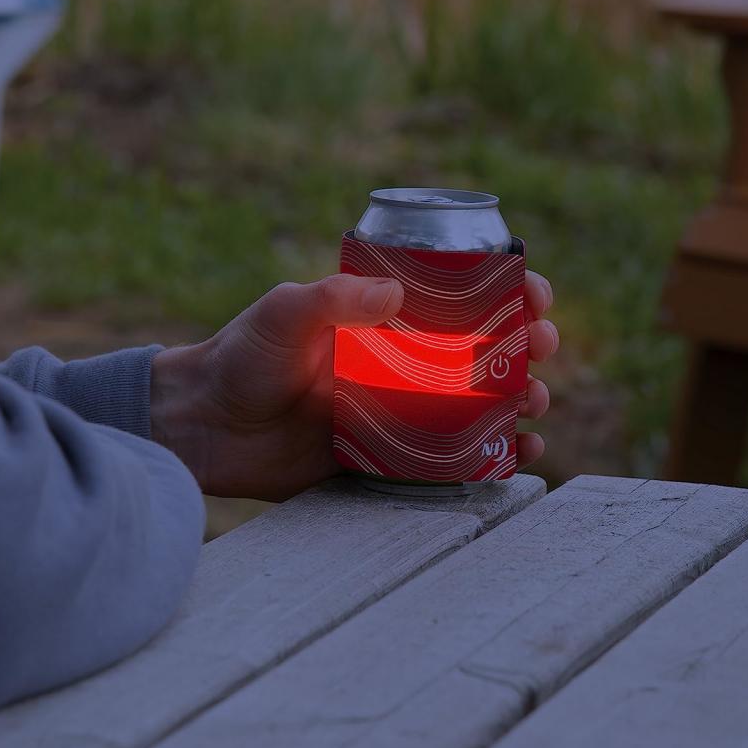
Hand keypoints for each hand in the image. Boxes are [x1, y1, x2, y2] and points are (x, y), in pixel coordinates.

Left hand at [150, 272, 557, 500]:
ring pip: (479, 403)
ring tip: (535, 404)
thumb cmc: (240, 358)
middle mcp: (400, 360)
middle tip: (541, 350)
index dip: (505, 290)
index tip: (534, 294)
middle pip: (482, 349)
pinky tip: (519, 457)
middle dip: (525, 346)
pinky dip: (492, 457)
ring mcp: (399, 409)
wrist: (206, 428)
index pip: (458, 295)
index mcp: (382, 317)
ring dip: (519, 400)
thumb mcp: (283, 313)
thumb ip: (331, 299)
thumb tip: (396, 293)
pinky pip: (453, 457)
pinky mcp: (389, 456)